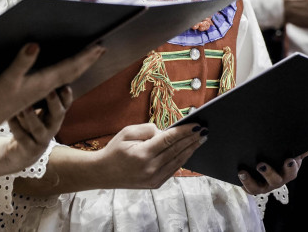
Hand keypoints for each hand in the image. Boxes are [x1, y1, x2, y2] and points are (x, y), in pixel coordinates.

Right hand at [0, 43, 104, 132]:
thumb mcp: (7, 80)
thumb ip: (21, 63)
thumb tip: (34, 45)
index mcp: (44, 82)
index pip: (71, 68)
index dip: (86, 57)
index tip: (99, 47)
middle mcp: (47, 86)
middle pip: (74, 71)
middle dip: (89, 59)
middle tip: (103, 48)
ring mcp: (42, 89)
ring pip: (68, 75)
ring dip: (81, 64)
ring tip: (91, 55)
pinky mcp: (36, 90)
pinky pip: (59, 78)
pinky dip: (69, 69)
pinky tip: (69, 67)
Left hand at [2, 85, 73, 171]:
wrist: (23, 152)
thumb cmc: (32, 123)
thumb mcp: (39, 110)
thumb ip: (42, 96)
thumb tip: (42, 72)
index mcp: (56, 116)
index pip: (66, 104)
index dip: (67, 96)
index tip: (65, 86)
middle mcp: (52, 128)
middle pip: (57, 115)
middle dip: (54, 103)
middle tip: (50, 91)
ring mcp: (41, 140)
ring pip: (38, 128)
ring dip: (32, 117)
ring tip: (25, 106)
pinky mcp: (28, 150)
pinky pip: (21, 137)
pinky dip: (15, 126)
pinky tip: (9, 117)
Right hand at [91, 123, 206, 188]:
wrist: (103, 173)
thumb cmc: (114, 150)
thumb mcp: (127, 132)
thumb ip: (148, 129)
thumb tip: (166, 132)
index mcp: (143, 154)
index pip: (169, 140)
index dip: (184, 131)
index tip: (196, 125)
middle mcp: (150, 168)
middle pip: (176, 150)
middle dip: (191, 139)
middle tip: (204, 130)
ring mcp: (153, 178)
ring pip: (177, 161)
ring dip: (190, 149)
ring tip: (200, 140)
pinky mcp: (155, 184)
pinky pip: (173, 170)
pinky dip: (182, 160)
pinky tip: (189, 151)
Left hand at [238, 152, 306, 193]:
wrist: (268, 165)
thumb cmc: (282, 157)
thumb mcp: (292, 152)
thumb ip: (303, 149)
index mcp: (289, 171)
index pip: (292, 170)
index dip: (290, 166)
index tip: (288, 159)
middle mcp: (278, 181)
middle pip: (275, 180)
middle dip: (268, 173)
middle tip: (261, 164)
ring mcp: (265, 186)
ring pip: (258, 188)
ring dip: (251, 181)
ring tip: (243, 172)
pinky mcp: (253, 188)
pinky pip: (248, 189)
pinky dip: (244, 182)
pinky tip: (240, 173)